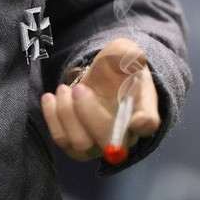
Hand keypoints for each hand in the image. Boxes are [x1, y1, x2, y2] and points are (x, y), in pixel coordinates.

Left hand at [40, 37, 160, 162]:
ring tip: (64, 89)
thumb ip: (126, 55)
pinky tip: (50, 97)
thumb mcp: (123, 53)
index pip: (148, 124)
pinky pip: (62, 140)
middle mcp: (124, 135)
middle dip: (90, 114)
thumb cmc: (116, 68)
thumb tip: (133, 59)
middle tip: (80, 89)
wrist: (100, 79)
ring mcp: (100, 145)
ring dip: (67, 114)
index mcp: (142, 110)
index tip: (137, 120)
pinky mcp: (77, 145)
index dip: (144, 125)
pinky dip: (52, 118)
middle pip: (110, 143)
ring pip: (81, 143)